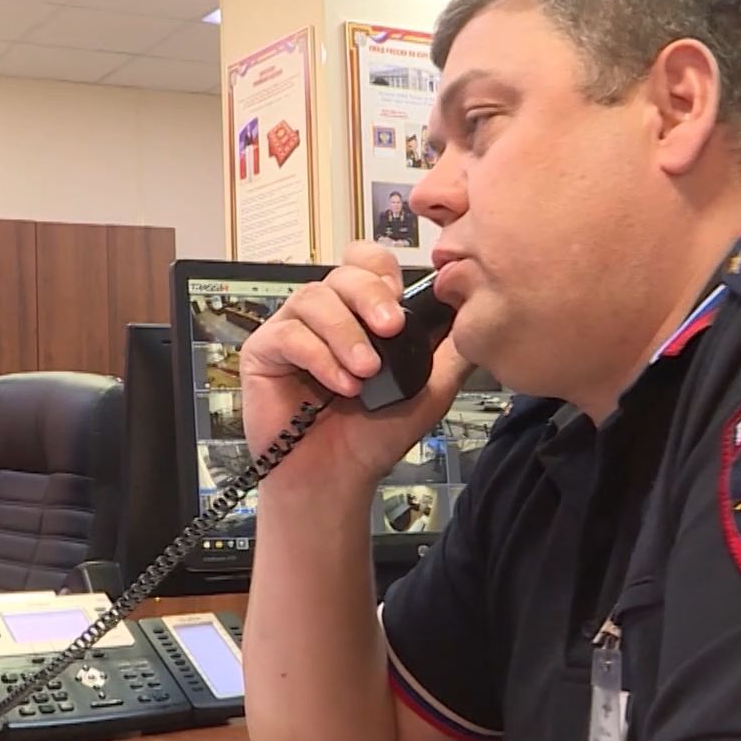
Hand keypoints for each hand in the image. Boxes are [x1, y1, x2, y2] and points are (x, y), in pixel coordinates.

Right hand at [237, 241, 470, 490]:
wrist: (338, 478)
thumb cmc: (374, 436)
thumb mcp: (432, 387)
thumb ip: (452, 347)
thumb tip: (476, 309)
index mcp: (361, 313)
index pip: (368, 262)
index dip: (383, 273)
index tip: (402, 307)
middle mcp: (327, 314)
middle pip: (343, 271)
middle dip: (371, 295)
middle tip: (391, 328)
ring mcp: (293, 328)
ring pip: (315, 298)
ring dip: (346, 333)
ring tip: (365, 372)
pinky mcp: (265, 349)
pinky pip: (289, 333)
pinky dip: (319, 357)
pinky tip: (340, 385)